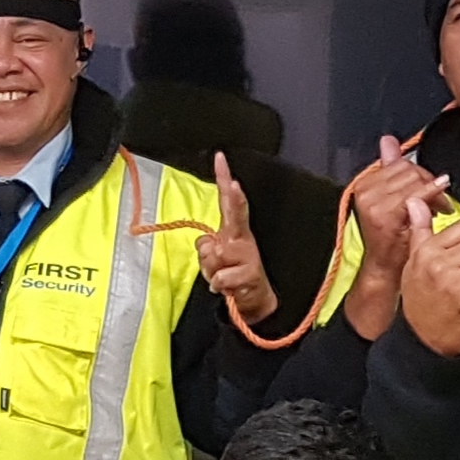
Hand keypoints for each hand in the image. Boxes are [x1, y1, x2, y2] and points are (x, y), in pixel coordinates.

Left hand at [195, 153, 277, 324]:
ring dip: (211, 270)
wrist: (253, 301)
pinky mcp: (251, 275)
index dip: (224, 178)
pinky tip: (228, 287)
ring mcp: (249, 256)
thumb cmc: (232, 274)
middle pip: (235, 214)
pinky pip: (221, 277)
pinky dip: (219, 285)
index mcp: (233, 231)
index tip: (220, 158)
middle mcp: (243, 238)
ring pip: (216, 255)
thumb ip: (207, 247)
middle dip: (235, 198)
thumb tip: (208, 243)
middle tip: (234, 184)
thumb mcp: (214, 259)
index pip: (228, 201)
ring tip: (221, 277)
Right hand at [352, 135, 452, 279]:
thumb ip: (390, 169)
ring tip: (439, 208)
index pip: (399, 164)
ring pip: (414, 180)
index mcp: (365, 184)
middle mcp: (365, 191)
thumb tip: (388, 140)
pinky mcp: (384, 215)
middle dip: (428, 182)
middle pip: (408, 170)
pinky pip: (416, 195)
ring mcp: (373, 203)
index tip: (433, 187)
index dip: (421, 174)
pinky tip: (441, 206)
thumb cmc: (391, 238)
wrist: (384, 268)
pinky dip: (432, 197)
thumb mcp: (390, 200)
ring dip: (433, 192)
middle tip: (440, 201)